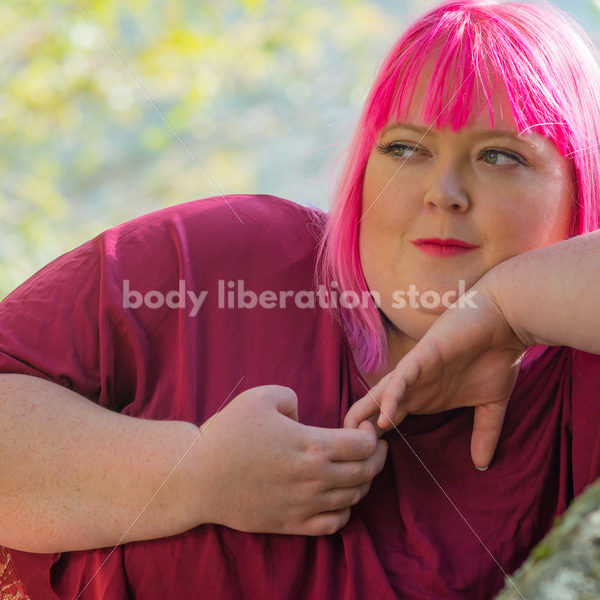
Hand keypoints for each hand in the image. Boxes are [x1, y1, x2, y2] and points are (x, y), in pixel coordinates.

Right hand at [192, 385, 387, 535]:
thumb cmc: (228, 434)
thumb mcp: (260, 397)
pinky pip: (334, 524)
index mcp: (313, 446)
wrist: (199, 477)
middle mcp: (316, 479)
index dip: (371, 436)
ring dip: (363, 483)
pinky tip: (339, 498)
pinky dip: (345, 511)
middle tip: (375, 448)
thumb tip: (301, 413)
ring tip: (359, 469)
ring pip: (354, 498)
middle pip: (365, 473)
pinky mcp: (292, 524)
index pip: (363, 446)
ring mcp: (305, 505)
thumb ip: (291, 396)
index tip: (366, 430)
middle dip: (377, 458)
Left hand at [344, 279, 526, 469]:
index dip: (377, 439)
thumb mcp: (490, 404)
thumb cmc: (496, 356)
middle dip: (361, 430)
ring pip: (381, 394)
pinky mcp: (422, 356)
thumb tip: (483, 465)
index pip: (390, 419)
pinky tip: (384, 419)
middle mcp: (414, 387)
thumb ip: (484, 432)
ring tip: (355, 441)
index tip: (366, 464)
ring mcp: (416, 372)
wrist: (507, 322)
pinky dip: (391, 398)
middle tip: (348, 457)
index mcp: (424, 398)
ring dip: (367, 416)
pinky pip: (401, 379)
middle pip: (376, 409)